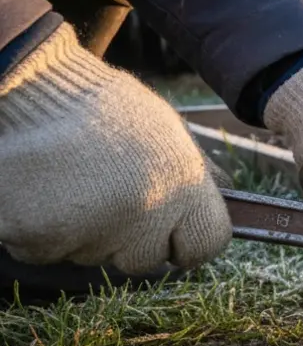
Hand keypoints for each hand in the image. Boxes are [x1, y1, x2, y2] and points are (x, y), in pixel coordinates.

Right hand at [0, 25, 231, 273]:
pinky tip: (40, 191)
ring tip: (69, 182)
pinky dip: (41, 232)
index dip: (189, 242)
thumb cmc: (100, 106)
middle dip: (128, 238)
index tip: (174, 235)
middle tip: (104, 192)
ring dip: (83, 232)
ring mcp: (94, 230)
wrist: (28, 87)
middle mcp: (146, 212)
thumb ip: (197, 169)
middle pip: (145, 259)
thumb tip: (230, 192)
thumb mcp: (166, 128)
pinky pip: (47, 252)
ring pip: (93, 256)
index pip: (207, 244)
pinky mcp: (42, 238)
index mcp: (183, 184)